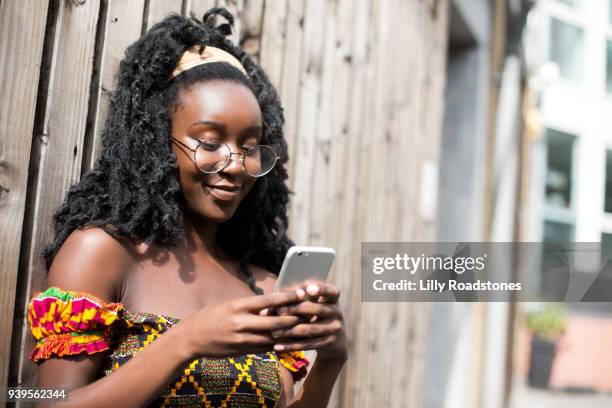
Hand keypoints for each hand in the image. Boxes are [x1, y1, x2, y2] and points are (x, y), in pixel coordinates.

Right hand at [180, 290, 303, 358]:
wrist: (191, 338)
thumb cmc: (210, 317)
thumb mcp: (228, 305)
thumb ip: (249, 306)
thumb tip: (272, 304)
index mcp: (238, 306)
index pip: (267, 301)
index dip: (286, 297)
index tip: (300, 293)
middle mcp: (241, 322)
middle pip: (274, 321)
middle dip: (294, 317)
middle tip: (309, 312)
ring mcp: (242, 339)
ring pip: (273, 337)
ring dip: (290, 333)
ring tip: (305, 327)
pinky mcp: (242, 350)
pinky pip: (265, 348)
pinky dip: (279, 344)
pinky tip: (290, 341)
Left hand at [270, 280, 347, 361]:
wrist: (336, 340)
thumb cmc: (318, 314)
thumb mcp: (316, 303)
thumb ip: (301, 297)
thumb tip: (279, 297)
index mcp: (333, 299)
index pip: (332, 291)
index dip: (321, 289)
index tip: (308, 288)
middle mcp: (337, 312)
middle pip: (318, 309)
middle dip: (297, 309)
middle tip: (278, 311)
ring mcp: (335, 328)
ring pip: (310, 329)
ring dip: (290, 331)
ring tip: (274, 332)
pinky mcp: (329, 343)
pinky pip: (308, 345)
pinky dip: (291, 346)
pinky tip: (278, 346)